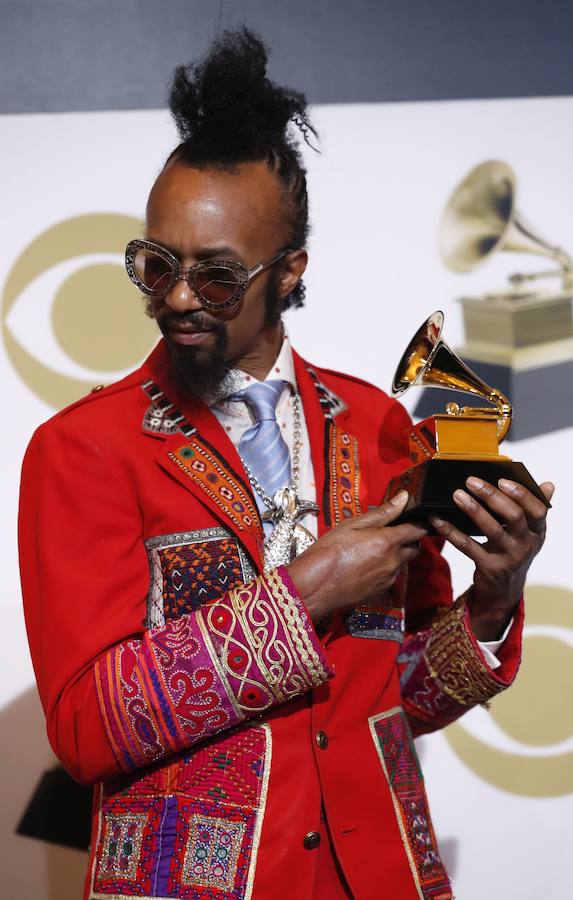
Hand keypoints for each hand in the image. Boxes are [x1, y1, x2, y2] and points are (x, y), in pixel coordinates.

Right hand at [287, 490, 426, 622]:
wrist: (315, 586)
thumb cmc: (329, 553)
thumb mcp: (353, 525)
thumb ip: (383, 512)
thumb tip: (403, 498)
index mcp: (387, 542)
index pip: (417, 530)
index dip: (418, 523)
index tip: (414, 519)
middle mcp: (393, 561)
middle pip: (413, 548)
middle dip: (407, 540)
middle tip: (387, 533)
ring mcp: (388, 578)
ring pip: (401, 562)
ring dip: (394, 554)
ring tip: (370, 549)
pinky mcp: (381, 590)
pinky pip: (390, 575)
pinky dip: (384, 568)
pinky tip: (365, 564)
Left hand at [431, 476, 553, 640]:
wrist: (505, 588)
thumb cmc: (514, 551)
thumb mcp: (529, 533)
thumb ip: (535, 508)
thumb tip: (548, 485)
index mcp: (537, 531)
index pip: (538, 510)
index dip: (522, 494)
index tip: (503, 480)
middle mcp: (526, 544)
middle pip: (514, 516)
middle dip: (492, 496)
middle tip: (471, 481)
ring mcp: (508, 557)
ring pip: (491, 530)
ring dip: (473, 510)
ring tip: (457, 495)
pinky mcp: (489, 567)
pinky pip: (468, 547)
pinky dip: (451, 531)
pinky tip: (438, 519)